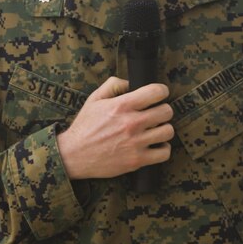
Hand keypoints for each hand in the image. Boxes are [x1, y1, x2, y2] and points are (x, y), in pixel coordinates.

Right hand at [56, 77, 173, 179]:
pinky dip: (163, 148)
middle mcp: (131, 123)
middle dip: (163, 110)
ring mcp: (136, 143)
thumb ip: (113, 85)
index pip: (156, 92)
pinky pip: (164, 152)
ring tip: (156, 130)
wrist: (74, 155)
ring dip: (163, 129)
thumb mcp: (94, 99)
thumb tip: (131, 83)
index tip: (159, 95)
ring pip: (168, 131)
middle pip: (167, 111)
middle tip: (156, 114)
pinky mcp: (137, 160)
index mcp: (122, 105)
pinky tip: (155, 145)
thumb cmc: (85, 126)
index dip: (161, 91)